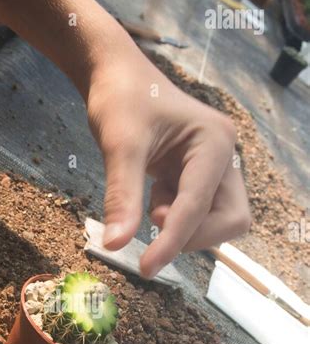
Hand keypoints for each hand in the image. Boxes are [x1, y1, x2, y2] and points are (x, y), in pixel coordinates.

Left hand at [87, 40, 250, 277]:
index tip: (145, 268)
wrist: (116, 75)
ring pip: (218, 221)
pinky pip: (199, 214)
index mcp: (215, 142)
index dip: (173, 241)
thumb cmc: (120, 99)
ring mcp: (216, 168)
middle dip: (192, 234)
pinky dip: (176, 217)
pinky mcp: (201, 178)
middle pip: (230, 221)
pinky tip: (154, 194)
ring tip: (153, 200)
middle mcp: (225, 156)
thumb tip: (115, 245)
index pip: (198, 206)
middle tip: (155, 222)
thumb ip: (121, 196)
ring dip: (184, 226)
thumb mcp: (119, 145)